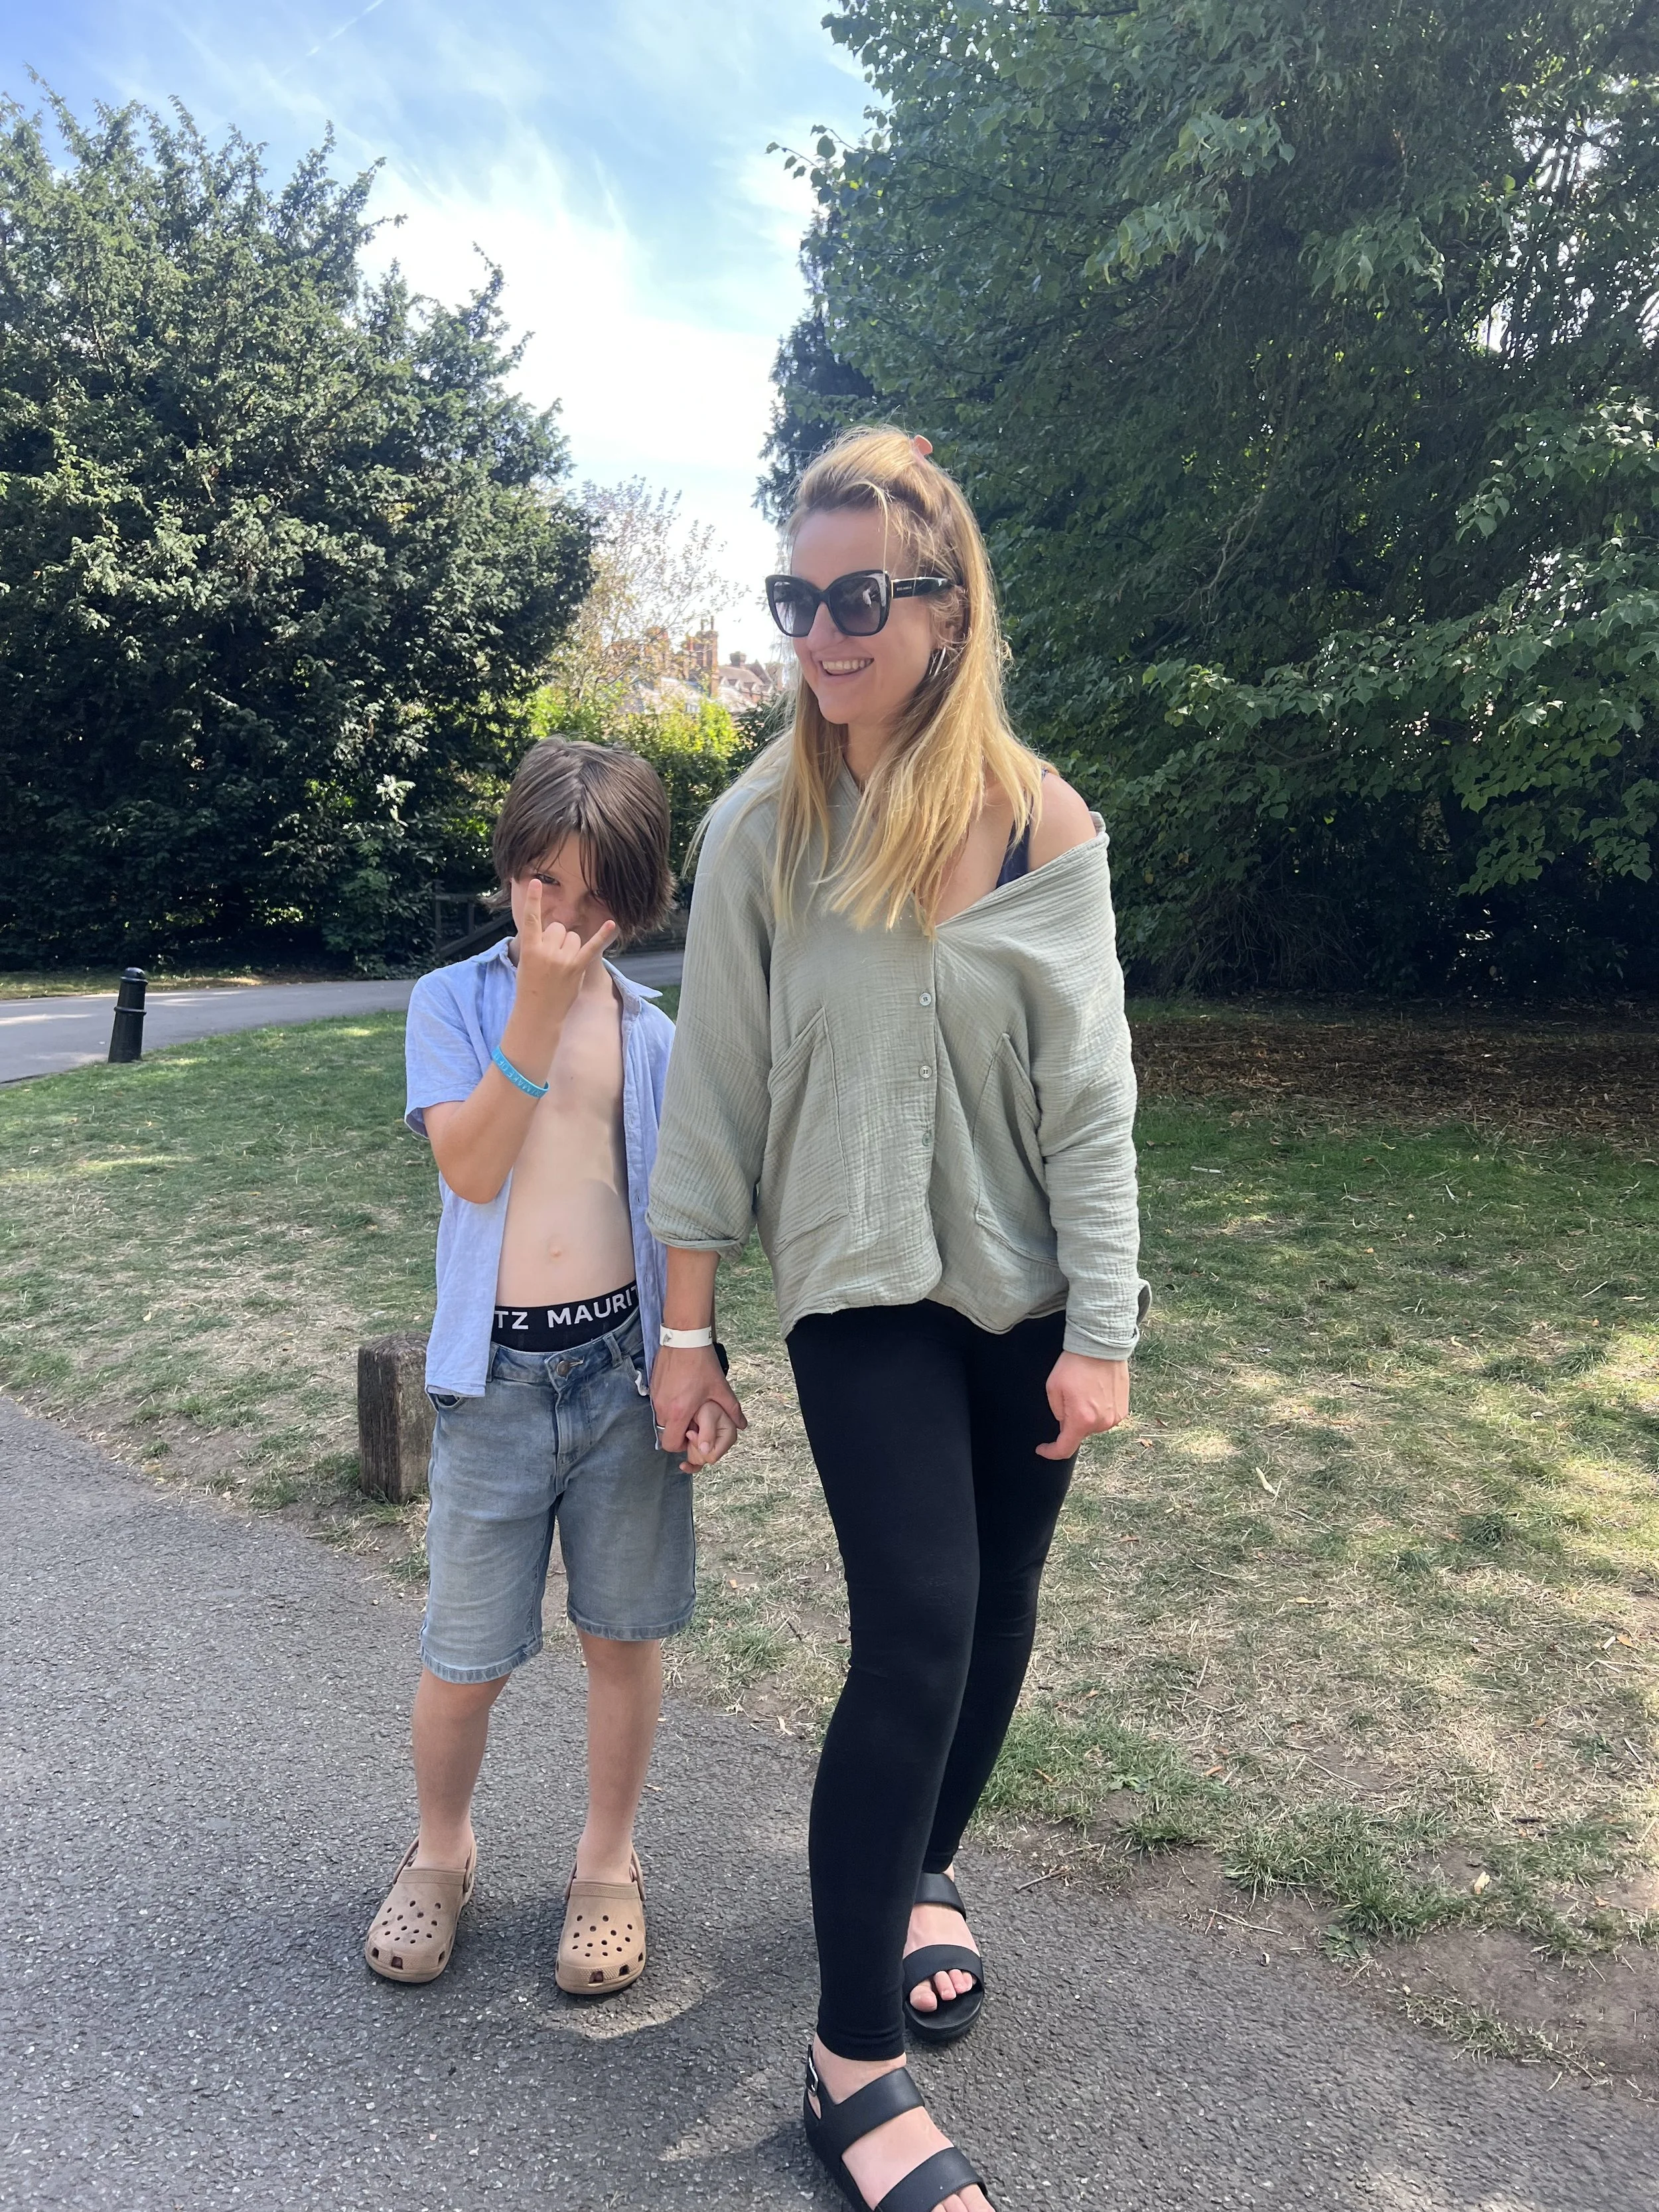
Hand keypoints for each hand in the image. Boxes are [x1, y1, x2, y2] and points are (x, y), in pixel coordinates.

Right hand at [513, 879, 616, 1024]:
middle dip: (557, 939)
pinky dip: (602, 935)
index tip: (535, 881)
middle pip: (558, 928)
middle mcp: (546, 952)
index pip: (531, 919)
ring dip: (570, 947)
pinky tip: (611, 923)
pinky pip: (592, 947)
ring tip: (561, 965)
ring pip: (573, 937)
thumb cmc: (530, 986)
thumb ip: (538, 943)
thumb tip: (557, 930)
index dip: (532, 900)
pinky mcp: (577, 968)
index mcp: (529, 948)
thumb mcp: (526, 961)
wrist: (538, 1013)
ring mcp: (563, 960)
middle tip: (550, 959)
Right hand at [651, 1344, 745, 1463]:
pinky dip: (668, 1404)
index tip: (693, 1435)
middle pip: (664, 1433)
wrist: (685, 1338)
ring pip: (660, 1418)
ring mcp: (655, 1396)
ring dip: (673, 1417)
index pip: (670, 1444)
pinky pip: (658, 1404)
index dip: (682, 1445)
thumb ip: (732, 1410)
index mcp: (678, 1412)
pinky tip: (681, 1392)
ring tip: (688, 1404)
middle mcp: (662, 1407)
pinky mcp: (652, 1386)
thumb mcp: (720, 1388)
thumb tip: (742, 1424)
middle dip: (678, 1431)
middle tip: (693, 1421)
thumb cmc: (702, 1363)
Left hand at [1037, 1351, 1128, 1460]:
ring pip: (1093, 1425)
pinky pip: (1105, 1417)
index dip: (1051, 1452)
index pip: (1065, 1448)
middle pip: (1079, 1433)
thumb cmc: (1075, 1364)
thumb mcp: (1053, 1388)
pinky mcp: (1123, 1409)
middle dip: (1069, 1421)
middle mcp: (1101, 1423)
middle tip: (1067, 1398)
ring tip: (1083, 1392)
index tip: (1042, 1449)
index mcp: (1081, 1420)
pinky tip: (1094, 1392)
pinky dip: (1097, 1410)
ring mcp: (1115, 1417)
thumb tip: (1065, 1423)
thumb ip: (1057, 1413)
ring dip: (1085, 1416)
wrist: (1101, 1346)